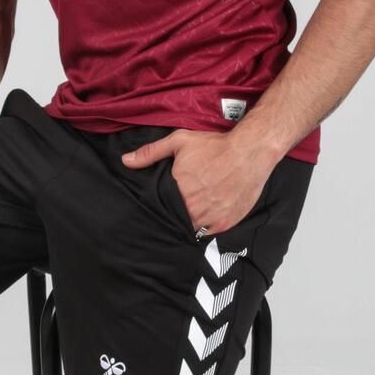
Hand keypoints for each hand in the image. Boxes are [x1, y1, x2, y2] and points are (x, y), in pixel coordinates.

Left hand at [121, 130, 274, 234]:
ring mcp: (210, 218)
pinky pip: (209, 232)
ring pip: (192, 228)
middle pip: (176, 220)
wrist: (249, 152)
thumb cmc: (215, 146)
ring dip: (190, 222)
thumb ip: (151, 153)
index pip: (161, 208)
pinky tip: (206, 214)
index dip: (161, 206)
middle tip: (179, 206)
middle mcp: (193, 208)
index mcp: (178, 191)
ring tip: (191, 211)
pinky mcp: (225, 223)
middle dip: (175, 214)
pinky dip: (206, 226)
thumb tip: (126, 161)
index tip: (162, 204)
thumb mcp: (179, 142)